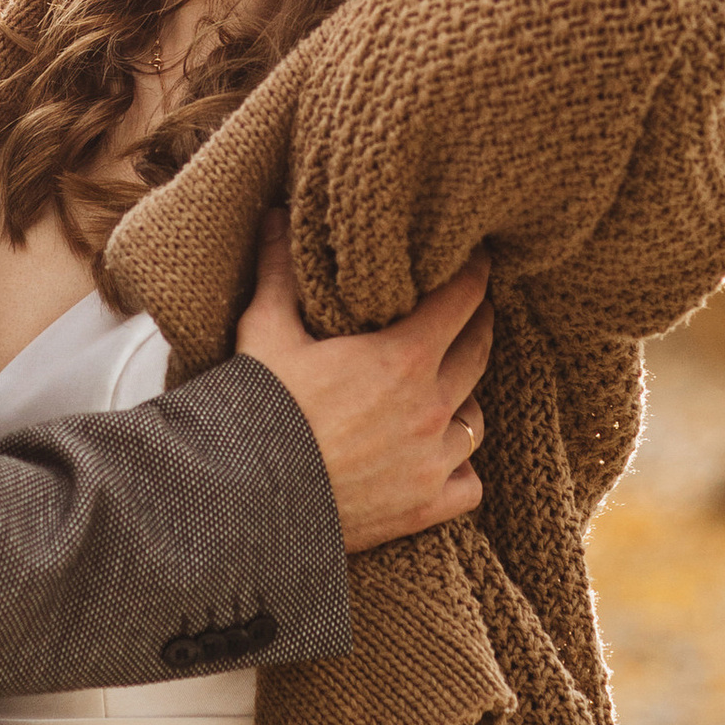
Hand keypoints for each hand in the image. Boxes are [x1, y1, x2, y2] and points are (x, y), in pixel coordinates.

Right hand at [236, 216, 490, 553]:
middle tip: (469, 310)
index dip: (473, 274)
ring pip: (477, 418)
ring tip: (448, 386)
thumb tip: (275, 216)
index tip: (476, 261)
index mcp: (402, 357)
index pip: (463, 300)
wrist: (245, 500)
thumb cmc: (257, 411)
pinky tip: (441, 457)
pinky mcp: (425, 507)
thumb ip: (280, 273)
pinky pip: (470, 482)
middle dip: (476, 325)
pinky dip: (462, 468)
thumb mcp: (265, 332)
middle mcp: (430, 408)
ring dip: (465, 397)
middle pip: (479, 352)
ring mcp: (432, 462)